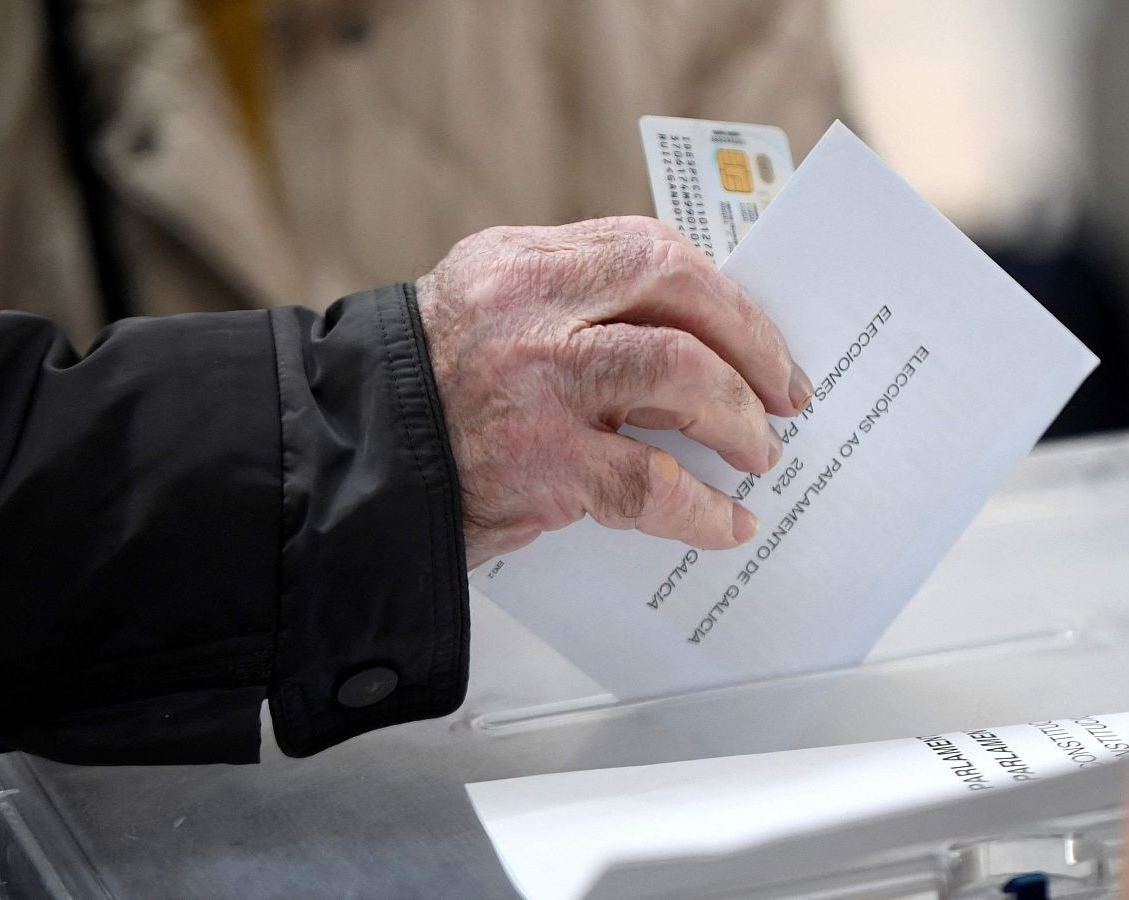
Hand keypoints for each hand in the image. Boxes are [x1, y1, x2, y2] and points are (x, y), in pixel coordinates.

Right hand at [416, 216, 810, 566]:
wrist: (342, 471)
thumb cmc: (425, 398)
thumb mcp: (488, 315)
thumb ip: (574, 309)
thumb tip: (696, 339)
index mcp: (521, 262)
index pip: (650, 249)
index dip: (724, 296)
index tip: (762, 336)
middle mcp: (529, 309)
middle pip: (679, 298)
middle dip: (753, 348)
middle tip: (786, 395)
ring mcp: (535, 384)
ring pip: (680, 376)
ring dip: (738, 419)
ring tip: (760, 454)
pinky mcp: (538, 464)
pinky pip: (651, 483)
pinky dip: (703, 510)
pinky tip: (727, 523)